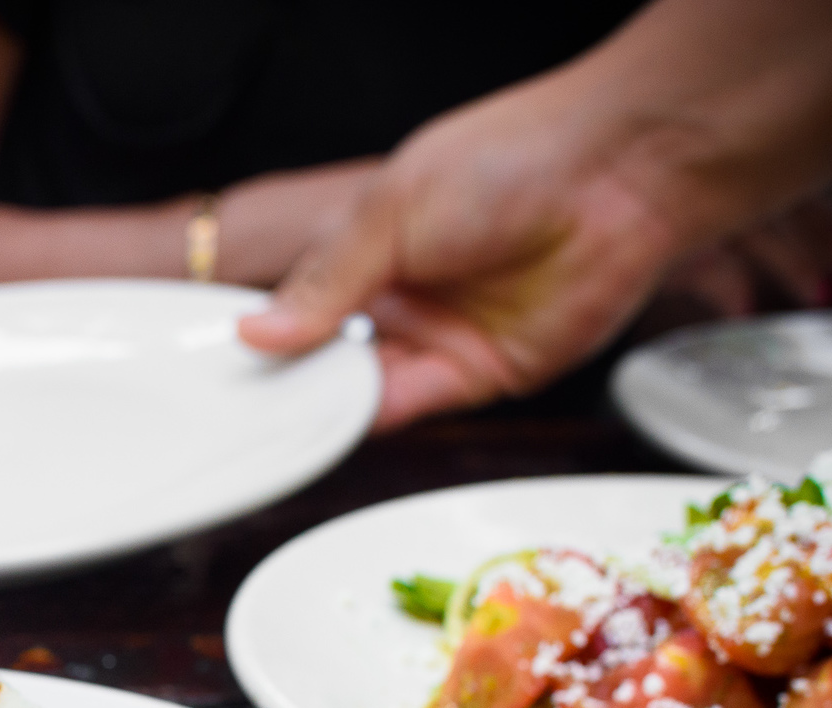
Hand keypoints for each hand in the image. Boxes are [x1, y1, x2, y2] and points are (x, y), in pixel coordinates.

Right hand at [234, 0, 831, 429]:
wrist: (618, 176)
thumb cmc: (510, 160)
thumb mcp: (390, 211)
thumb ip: (324, 281)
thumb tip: (258, 331)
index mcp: (370, 247)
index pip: (298, 304)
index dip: (260, 335)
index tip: (214, 367)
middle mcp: (401, 298)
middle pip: (324, 358)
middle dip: (281, 383)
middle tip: (229, 410)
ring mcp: (438, 339)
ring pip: (358, 391)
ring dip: (317, 408)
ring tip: (265, 422)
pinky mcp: (479, 376)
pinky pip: (408, 408)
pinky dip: (364, 421)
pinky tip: (324, 422)